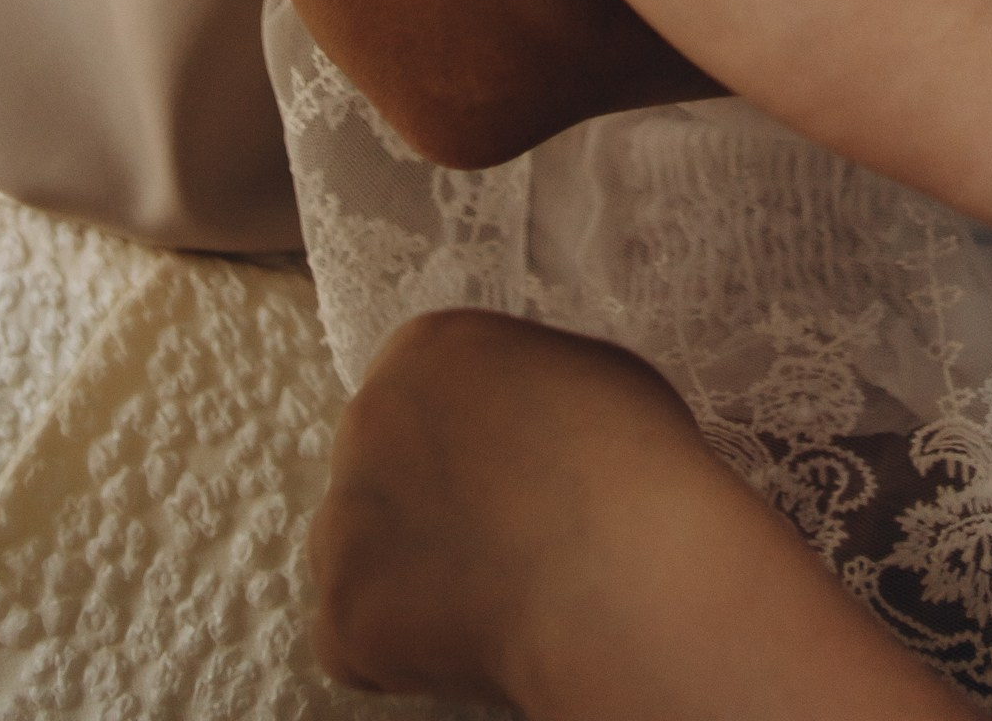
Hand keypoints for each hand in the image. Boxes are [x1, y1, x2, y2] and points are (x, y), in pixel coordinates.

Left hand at [310, 308, 970, 719]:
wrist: (628, 558)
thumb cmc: (650, 458)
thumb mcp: (600, 369)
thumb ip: (551, 378)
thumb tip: (562, 407)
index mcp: (427, 341)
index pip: (430, 386)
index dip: (487, 439)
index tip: (537, 474)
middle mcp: (361, 417)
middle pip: (391, 469)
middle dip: (442, 506)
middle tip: (531, 542)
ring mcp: (341, 518)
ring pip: (377, 555)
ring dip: (427, 575)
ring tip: (520, 591)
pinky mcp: (342, 618)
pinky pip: (369, 639)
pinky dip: (412, 649)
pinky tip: (486, 640)